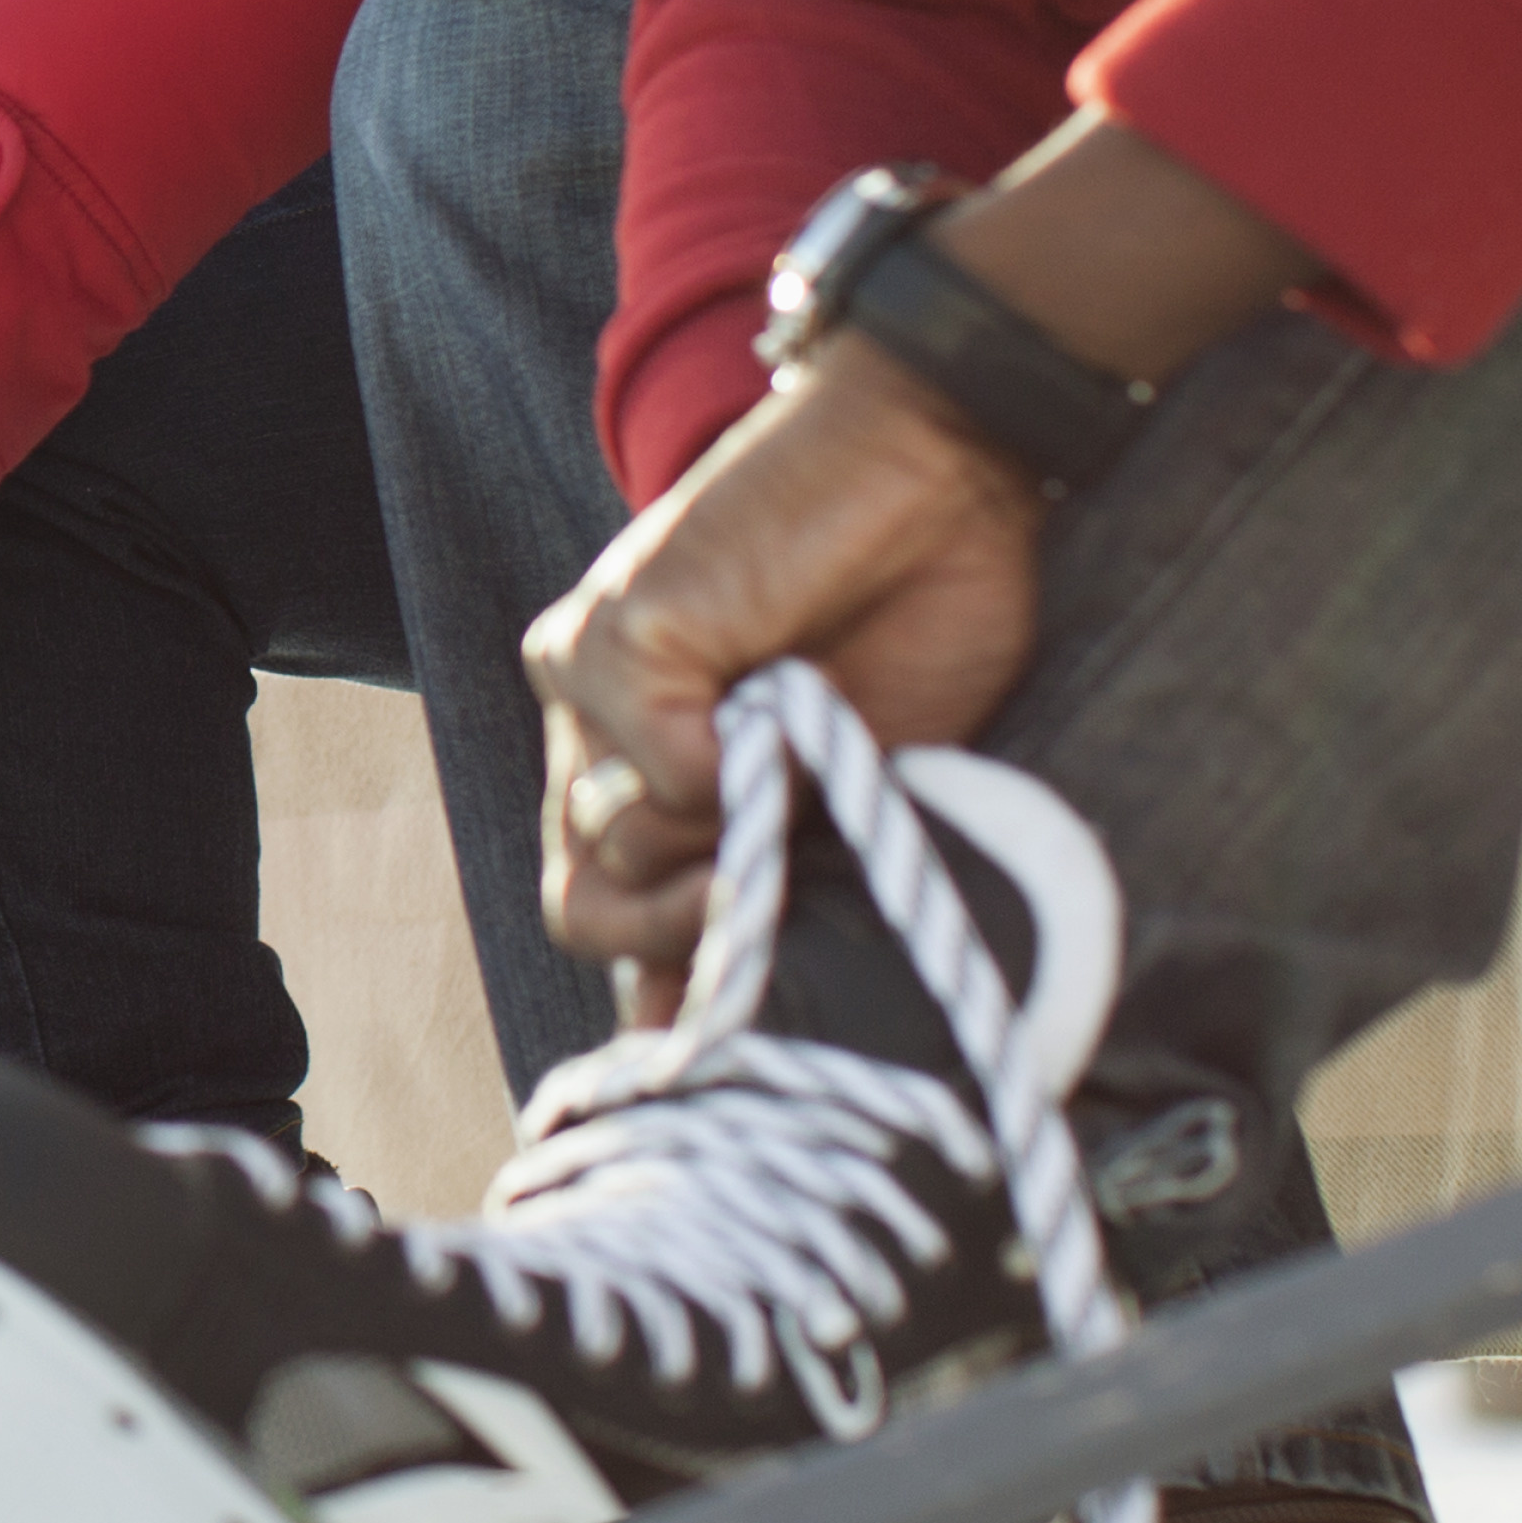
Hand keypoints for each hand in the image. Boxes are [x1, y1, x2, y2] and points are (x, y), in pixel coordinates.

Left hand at [525, 113, 1308, 988]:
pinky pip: (645, 774)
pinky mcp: (605, 637)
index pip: (610, 925)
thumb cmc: (918, 619)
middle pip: (582, 909)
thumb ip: (797, 892)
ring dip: (721, 838)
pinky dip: (719, 770)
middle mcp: (610, 746)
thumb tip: (729, 1031)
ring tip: (802, 763)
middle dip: (684, 934)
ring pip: (613, 847)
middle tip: (777, 894)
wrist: (939, 468)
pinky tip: (779, 707)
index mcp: (666, 790)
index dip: (662, 1000)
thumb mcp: (867, 796)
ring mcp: (595, 689)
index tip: (737, 1054)